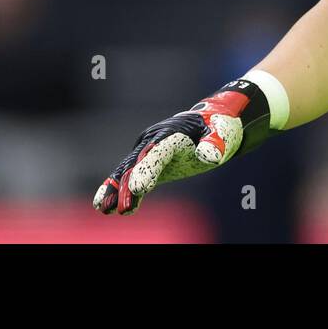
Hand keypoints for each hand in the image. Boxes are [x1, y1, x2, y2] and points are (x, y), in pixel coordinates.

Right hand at [93, 91, 245, 214]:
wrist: (212, 120)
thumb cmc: (220, 126)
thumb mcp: (223, 132)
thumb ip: (216, 142)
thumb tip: (208, 156)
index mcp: (175, 132)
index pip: (159, 151)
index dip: (147, 169)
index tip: (138, 188)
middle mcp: (156, 138)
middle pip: (138, 162)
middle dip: (127, 184)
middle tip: (119, 207)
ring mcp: (149, 148)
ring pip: (128, 168)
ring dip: (116, 189)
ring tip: (104, 208)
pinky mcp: (150, 160)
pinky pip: (131, 174)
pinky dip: (119, 189)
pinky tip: (107, 207)